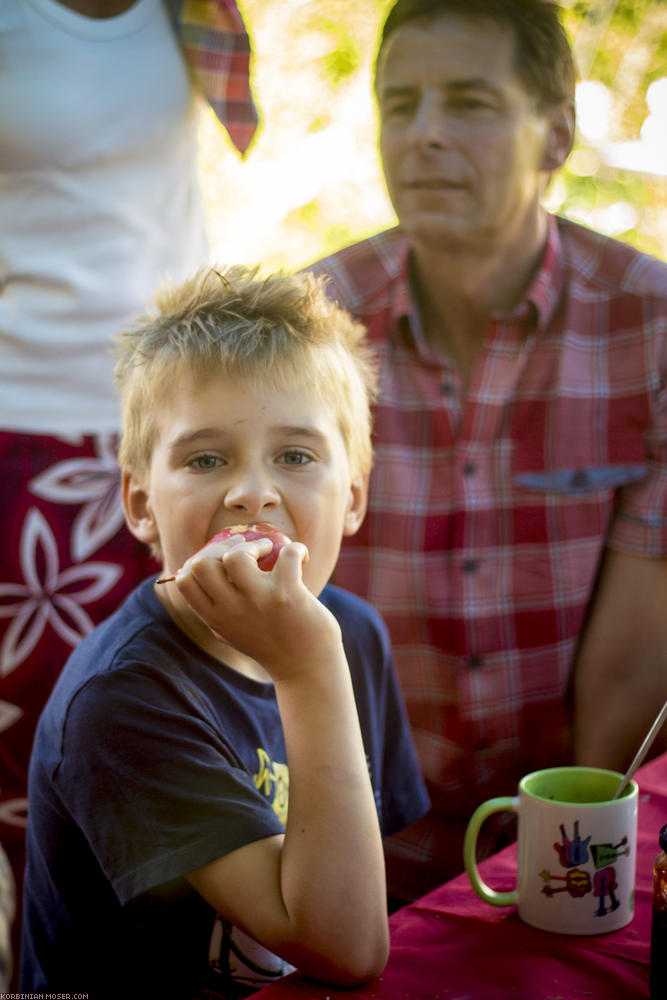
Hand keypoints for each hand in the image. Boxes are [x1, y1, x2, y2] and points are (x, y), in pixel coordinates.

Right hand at [173, 537, 341, 682]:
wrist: (307, 669)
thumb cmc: (270, 643)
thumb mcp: (232, 631)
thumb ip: (216, 608)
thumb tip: (198, 569)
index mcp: (215, 618)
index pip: (184, 581)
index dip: (198, 561)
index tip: (219, 559)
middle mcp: (231, 610)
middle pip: (202, 564)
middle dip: (223, 546)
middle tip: (247, 550)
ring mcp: (258, 601)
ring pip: (236, 555)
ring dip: (256, 544)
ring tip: (270, 551)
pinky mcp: (287, 594)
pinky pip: (288, 554)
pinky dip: (297, 549)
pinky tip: (300, 559)